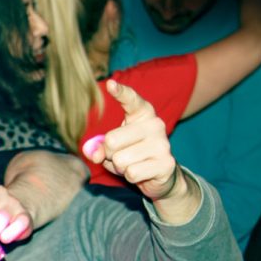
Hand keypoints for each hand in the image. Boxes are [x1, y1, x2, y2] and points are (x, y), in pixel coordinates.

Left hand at [85, 80, 181, 201]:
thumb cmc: (132, 155)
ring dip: (120, 167)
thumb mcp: (112, 148)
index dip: (121, 92)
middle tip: (120, 156)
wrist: (160, 175)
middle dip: (109, 154)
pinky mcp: (166, 163)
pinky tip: (140, 172)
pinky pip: (131, 173)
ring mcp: (162, 144)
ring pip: (120, 160)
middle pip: (112, 140)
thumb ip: (100, 147)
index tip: (110, 84)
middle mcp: (156, 125)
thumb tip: (95, 154)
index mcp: (143, 114)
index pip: (131, 100)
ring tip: (132, 164)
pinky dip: (129, 177)